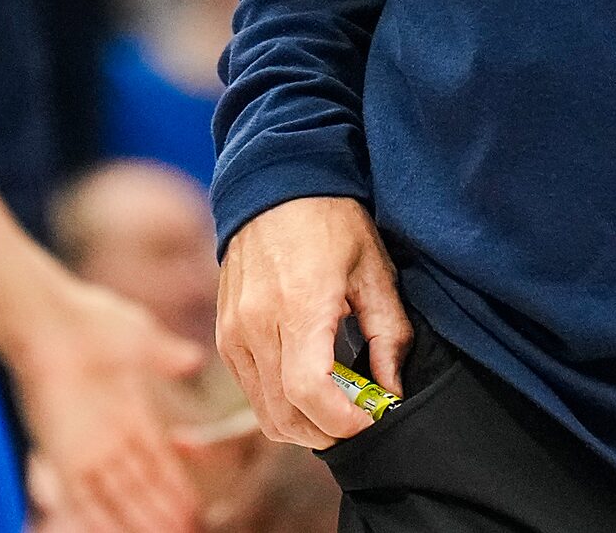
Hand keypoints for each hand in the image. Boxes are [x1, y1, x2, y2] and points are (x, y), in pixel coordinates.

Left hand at [5, 275, 206, 532]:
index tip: (194, 507)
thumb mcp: (140, 337)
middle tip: (187, 532)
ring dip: (138, 519)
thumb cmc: (91, 320)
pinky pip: (81, 497)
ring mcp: (84, 446)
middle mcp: (108, 435)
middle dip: (162, 511)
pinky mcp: (61, 453)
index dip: (176, 485)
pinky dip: (96, 518)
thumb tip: (194, 360)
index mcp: (129, 410)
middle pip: (140, 485)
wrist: (46, 318)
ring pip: (117, 496)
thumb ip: (165, 355)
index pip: (157, 459)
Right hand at [217, 196, 408, 449]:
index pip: (310, 392)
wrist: (276, 183)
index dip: (343, 422)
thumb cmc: (332, 221)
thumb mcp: (375, 271)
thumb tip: (391, 392)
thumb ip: (389, 335)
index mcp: (300, 304)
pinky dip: (280, 404)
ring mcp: (234, 331)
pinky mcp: (225, 333)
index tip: (371, 419)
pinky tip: (308, 385)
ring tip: (337, 404)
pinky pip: (250, 389)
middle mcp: (257, 323)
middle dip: (327, 432)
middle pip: (285, 415)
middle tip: (359, 417)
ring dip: (303, 425)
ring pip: (264, 411)